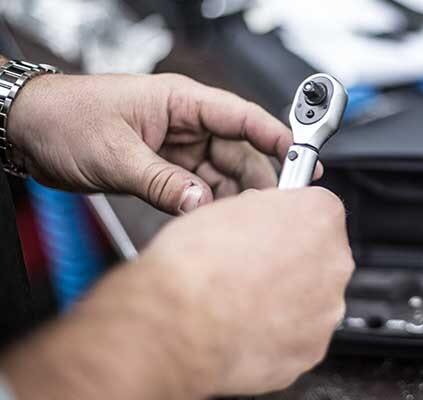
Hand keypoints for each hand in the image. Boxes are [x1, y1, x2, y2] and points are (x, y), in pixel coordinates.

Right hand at [1, 187, 353, 397]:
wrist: (164, 327)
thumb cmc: (185, 265)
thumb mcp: (220, 209)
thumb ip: (260, 207)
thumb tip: (264, 211)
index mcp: (315, 217)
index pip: (317, 205)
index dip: (289, 213)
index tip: (277, 221)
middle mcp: (332, 264)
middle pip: (318, 253)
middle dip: (288, 255)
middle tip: (249, 263)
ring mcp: (322, 311)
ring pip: (309, 294)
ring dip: (283, 293)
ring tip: (237, 295)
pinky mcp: (308, 350)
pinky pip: (297, 331)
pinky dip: (275, 327)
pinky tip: (241, 322)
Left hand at [6, 72, 313, 213]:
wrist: (26, 131)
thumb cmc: (65, 119)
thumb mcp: (115, 153)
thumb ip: (162, 182)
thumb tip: (200, 204)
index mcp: (180, 101)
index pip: (241, 116)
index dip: (276, 136)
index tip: (303, 158)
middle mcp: (186, 124)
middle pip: (239, 152)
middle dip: (258, 179)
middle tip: (273, 210)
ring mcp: (177, 149)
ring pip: (222, 175)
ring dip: (232, 199)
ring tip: (242, 225)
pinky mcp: (166, 170)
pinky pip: (198, 190)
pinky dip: (207, 208)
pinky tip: (213, 224)